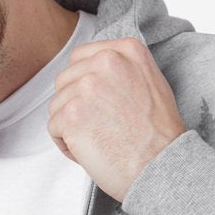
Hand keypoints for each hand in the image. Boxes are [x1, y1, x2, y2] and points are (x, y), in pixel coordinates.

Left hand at [47, 37, 187, 202]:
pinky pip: (53, 127)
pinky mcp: (73, 113)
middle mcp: (106, 61)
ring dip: (69, 126)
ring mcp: (87, 86)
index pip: (80, 57)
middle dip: (74, 105)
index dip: (81, 83)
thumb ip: (122, 69)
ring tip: (97, 140)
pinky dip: (66, 145)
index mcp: (126, 50)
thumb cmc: (158, 135)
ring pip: (57, 104)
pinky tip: (90, 151)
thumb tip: (93, 73)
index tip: (95, 103)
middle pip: (65, 80)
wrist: (161, 165)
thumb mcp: (150, 83)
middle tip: (97, 126)